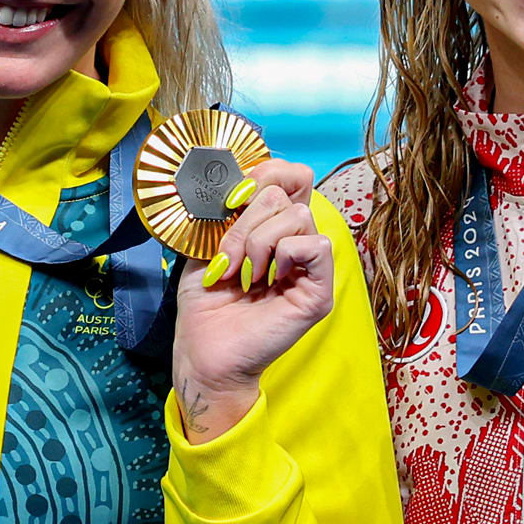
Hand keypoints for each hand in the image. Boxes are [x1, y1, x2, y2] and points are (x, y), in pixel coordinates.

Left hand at [171, 161, 333, 444]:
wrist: (204, 350)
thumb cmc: (205, 304)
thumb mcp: (208, 245)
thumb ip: (229, 210)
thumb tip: (244, 177)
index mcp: (272, 228)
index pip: (290, 176)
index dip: (265, 173)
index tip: (233, 197)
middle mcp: (295, 242)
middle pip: (286, 192)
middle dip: (247, 219)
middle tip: (227, 256)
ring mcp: (310, 267)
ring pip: (298, 215)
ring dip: (258, 240)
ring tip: (244, 274)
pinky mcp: (319, 291)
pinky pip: (316, 245)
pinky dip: (284, 253)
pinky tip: (266, 278)